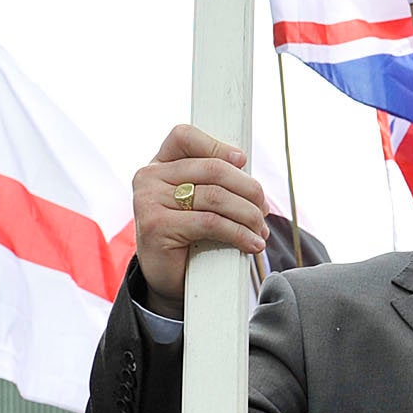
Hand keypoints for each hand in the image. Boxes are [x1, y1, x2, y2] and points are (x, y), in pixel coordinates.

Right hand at [132, 125, 269, 314]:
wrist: (168, 276)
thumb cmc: (190, 235)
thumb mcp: (201, 201)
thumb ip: (215, 181)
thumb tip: (249, 172)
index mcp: (159, 165)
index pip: (184, 136)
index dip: (217, 144)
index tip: (242, 161)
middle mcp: (149, 178)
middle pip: (213, 169)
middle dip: (249, 189)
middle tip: (264, 209)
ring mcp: (148, 201)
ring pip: (217, 197)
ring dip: (249, 215)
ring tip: (260, 230)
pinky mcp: (156, 226)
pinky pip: (211, 222)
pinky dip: (239, 233)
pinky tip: (252, 243)